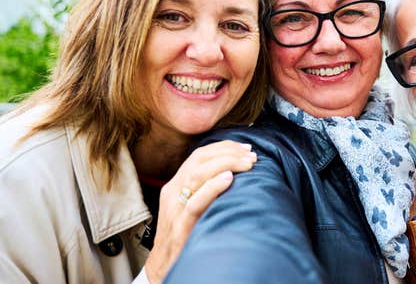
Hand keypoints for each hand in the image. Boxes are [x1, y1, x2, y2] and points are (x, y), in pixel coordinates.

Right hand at [144, 140, 256, 282]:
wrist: (163, 267)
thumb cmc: (184, 236)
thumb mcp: (192, 207)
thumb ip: (206, 190)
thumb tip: (236, 175)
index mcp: (176, 185)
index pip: (199, 155)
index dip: (223, 148)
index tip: (245, 148)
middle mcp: (172, 192)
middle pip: (198, 159)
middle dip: (228, 152)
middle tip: (252, 155)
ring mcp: (174, 208)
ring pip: (196, 174)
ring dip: (225, 164)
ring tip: (247, 164)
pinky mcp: (180, 226)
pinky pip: (195, 202)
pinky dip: (213, 187)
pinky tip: (229, 179)